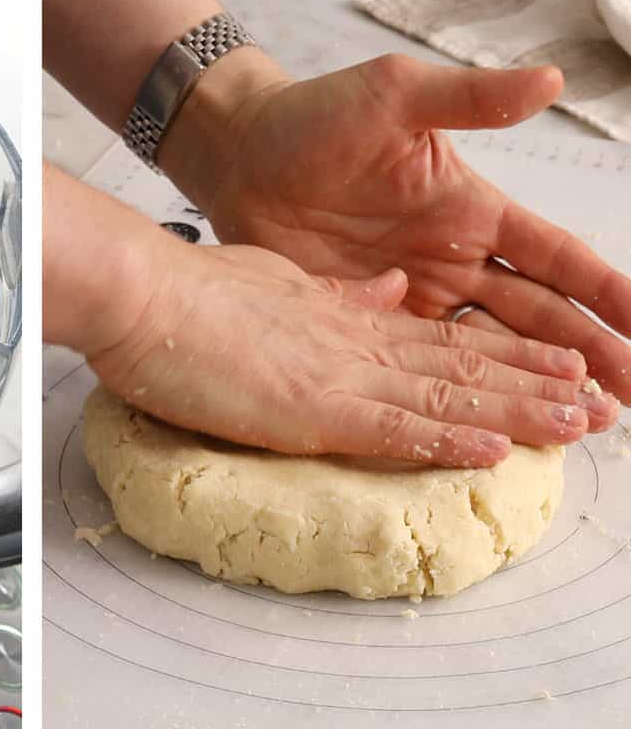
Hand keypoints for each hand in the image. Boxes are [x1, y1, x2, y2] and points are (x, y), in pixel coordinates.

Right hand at [88, 236, 616, 467]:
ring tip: (581, 422)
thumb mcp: (276, 280)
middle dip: (535, 383)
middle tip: (600, 400)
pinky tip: (495, 448)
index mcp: (345, 315)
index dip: (504, 353)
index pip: (441, 337)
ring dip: (517, 409)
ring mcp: (337, 371)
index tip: (554, 363)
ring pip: (446, 391)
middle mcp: (355, 341)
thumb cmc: (190, 292)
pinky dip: (447, 437)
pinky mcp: (310, 404)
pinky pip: (392, 425)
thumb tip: (384, 292)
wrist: (143, 292)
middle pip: (462, 362)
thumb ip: (335, 294)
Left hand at [159, 53, 630, 403]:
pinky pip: (419, 364)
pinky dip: (455, 394)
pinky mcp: (361, 320)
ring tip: (583, 424)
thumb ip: (468, 99)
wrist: (239, 155)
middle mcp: (452, 259)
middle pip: (537, 318)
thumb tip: (551, 81)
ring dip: (533, 384)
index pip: (556, 258)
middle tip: (627, 403)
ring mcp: (408, 295)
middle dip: (587, 357)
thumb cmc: (315, 118)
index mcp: (472, 209)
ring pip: (488, 350)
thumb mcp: (395, 97)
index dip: (605, 292)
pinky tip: (485, 424)